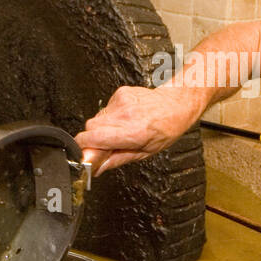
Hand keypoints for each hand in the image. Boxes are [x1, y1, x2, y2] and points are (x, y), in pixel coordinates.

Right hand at [75, 85, 202, 176]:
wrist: (176, 105)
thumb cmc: (166, 129)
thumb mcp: (145, 153)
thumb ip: (117, 160)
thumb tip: (97, 168)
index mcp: (132, 132)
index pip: (93, 138)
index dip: (83, 148)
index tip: (84, 155)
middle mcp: (125, 115)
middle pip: (90, 128)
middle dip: (93, 139)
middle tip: (106, 145)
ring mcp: (122, 101)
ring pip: (96, 118)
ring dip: (102, 128)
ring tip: (120, 130)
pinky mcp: (120, 93)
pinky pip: (105, 109)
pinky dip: (110, 117)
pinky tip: (124, 119)